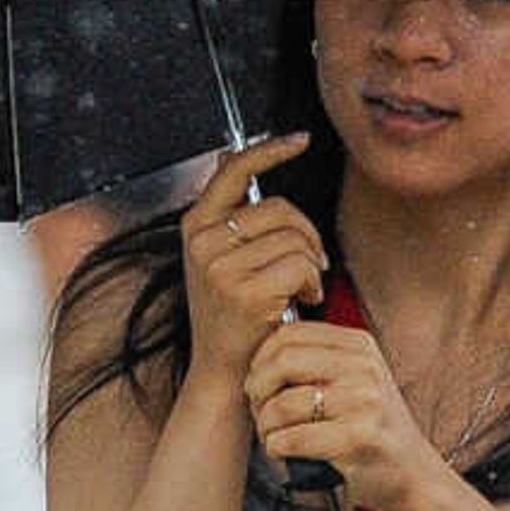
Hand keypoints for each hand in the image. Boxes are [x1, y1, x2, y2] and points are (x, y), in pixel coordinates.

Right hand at [177, 135, 322, 391]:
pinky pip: (301, 265)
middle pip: (281, 209)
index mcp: (196, 227)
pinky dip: (312, 283)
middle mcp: (203, 243)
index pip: (234, 170)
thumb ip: (230, 211)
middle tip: (310, 265)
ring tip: (300, 288)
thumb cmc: (233, 313)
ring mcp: (220, 267)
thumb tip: (230, 156)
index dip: (269, 150)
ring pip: (296, 238)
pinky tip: (301, 302)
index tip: (300, 139)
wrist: (225, 371)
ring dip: (312, 264)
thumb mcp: (220, 256)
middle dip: (307, 234)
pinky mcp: (244, 292)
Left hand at [244, 322, 447, 510]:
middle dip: (257, 390)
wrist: (409, 472)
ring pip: (282, 404)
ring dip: (265, 426)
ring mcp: (364, 401)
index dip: (260, 360)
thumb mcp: (351, 380)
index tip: (260, 385)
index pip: (288, 334)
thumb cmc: (368, 428)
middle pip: (282, 362)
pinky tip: (284, 451)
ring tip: (272, 436)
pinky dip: (276, 448)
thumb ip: (315, 361)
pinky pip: (292, 439)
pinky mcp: (359, 438)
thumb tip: (257, 356)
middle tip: (260, 411)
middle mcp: (364, 366)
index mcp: (359, 345)